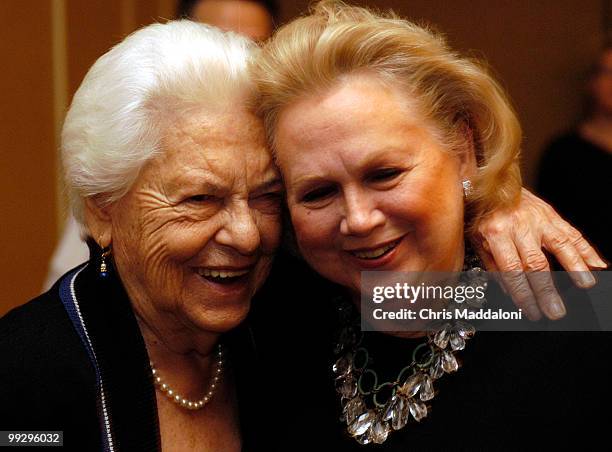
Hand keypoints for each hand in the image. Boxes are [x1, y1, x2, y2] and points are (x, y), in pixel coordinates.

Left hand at [472, 188, 606, 320]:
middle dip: (547, 290)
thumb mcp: (476, 240)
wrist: (485, 181)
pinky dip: (586, 249)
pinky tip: (597, 264)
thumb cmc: (479, 213)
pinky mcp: (550, 213)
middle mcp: (518, 225)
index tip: (532, 312)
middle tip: (556, 311)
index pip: (512, 270)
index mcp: (495, 233)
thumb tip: (509, 291)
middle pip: (536, 263)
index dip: (523, 294)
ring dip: (575, 267)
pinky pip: (571, 232)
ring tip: (586, 285)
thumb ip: (493, 266)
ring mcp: (537, 218)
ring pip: (560, 244)